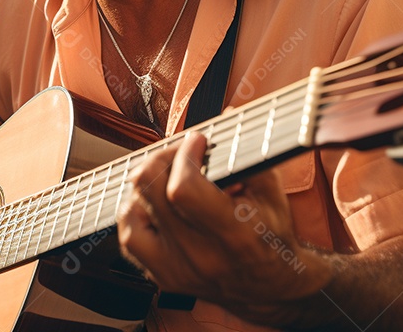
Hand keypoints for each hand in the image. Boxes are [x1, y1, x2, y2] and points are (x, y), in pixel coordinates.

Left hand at [117, 134, 332, 322]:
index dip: (183, 156)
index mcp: (235, 236)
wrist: (273, 287)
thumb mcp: (272, 193)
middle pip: (152, 193)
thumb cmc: (272, 234)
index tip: (197, 141)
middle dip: (161, 159)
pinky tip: (153, 203)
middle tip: (178, 152)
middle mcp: (201, 257)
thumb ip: (249, 153)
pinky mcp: (163, 278)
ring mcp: (178, 271)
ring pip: (132, 216)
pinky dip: (135, 213)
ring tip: (165, 177)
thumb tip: (227, 114)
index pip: (184, 189)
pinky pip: (129, 238)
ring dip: (144, 188)